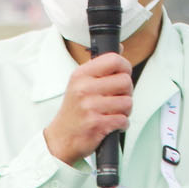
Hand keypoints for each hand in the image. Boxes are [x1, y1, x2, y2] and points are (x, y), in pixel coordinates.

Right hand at [43, 52, 131, 166]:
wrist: (61, 138)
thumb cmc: (74, 110)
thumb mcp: (80, 83)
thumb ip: (100, 67)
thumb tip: (120, 48)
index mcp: (81, 74)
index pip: (114, 59)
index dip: (125, 67)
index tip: (123, 75)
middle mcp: (84, 88)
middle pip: (125, 81)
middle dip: (127, 92)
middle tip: (118, 98)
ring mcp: (90, 106)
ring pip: (127, 102)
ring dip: (125, 110)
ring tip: (114, 112)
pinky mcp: (96, 124)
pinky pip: (123, 119)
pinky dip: (122, 124)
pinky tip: (112, 124)